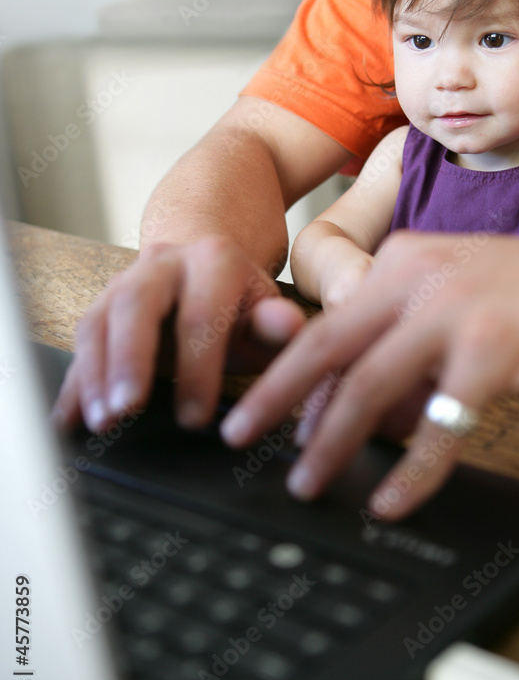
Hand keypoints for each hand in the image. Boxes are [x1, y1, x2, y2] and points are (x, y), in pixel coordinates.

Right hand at [52, 235, 305, 432]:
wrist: (206, 269)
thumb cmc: (241, 305)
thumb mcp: (266, 313)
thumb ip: (276, 324)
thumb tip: (287, 323)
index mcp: (213, 259)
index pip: (200, 314)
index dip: (197, 368)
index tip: (196, 417)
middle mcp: (163, 262)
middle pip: (136, 304)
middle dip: (129, 359)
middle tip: (127, 408)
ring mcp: (125, 280)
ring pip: (99, 320)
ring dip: (95, 373)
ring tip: (100, 420)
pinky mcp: (101, 306)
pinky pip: (83, 342)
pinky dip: (75, 382)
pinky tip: (69, 418)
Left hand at [221, 230, 518, 518]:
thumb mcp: (456, 301)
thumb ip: (406, 349)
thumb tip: (365, 414)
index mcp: (404, 261)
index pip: (329, 323)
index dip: (288, 375)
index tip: (261, 409)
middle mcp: (418, 278)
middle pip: (327, 347)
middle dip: (276, 399)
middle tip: (241, 435)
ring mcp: (454, 310)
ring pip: (369, 387)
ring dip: (332, 443)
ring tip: (309, 481)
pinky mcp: (492, 350)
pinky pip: (438, 426)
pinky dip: (411, 471)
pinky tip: (395, 498)